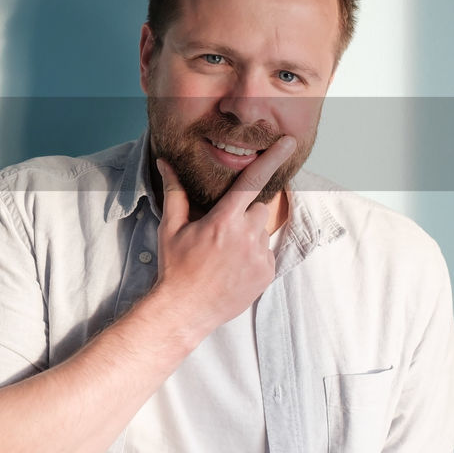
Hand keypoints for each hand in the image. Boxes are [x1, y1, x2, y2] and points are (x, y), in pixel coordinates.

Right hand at [151, 136, 297, 335]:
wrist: (185, 310)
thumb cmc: (175, 267)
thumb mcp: (170, 228)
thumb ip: (175, 192)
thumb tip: (165, 163)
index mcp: (224, 220)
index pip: (252, 181)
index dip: (272, 158)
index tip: (288, 142)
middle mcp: (246, 236)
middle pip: (258, 207)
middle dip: (244, 212)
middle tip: (222, 230)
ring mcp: (260, 257)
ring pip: (261, 231)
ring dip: (248, 235)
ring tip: (224, 254)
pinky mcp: (267, 274)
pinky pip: (266, 253)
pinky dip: (253, 255)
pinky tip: (233, 267)